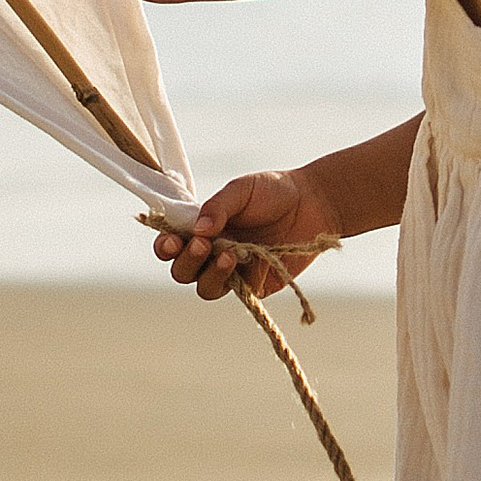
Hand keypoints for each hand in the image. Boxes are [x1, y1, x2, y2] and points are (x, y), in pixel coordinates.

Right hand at [151, 171, 337, 303]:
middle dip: (187, 261)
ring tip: (228, 255)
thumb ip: (217, 207)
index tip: (171, 242)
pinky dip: (243, 278)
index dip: (165, 247)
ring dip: (211, 274)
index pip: (172, 244)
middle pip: (182, 271)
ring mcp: (233, 271)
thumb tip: (197, 230)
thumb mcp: (242, 190)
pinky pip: (239, 291)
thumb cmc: (274, 192)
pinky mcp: (255, 285)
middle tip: (202, 245)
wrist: (315, 204)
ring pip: (206, 288)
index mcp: (202, 229)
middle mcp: (212, 253)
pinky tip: (256, 260)